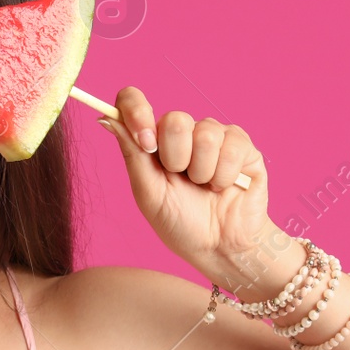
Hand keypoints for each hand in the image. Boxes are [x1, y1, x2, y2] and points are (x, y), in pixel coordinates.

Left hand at [98, 86, 280, 288]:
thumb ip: (132, 154)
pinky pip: (232, 146)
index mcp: (153, 141)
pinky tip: (224, 187)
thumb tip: (106, 118)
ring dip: (201, 171)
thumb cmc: (181, 223)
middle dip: (176, 159)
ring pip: (205, 133)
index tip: (146, 143)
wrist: (219, 247)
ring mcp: (215, 136)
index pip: (134, 101)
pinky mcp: (242, 145)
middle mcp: (183, 132)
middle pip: (175, 119)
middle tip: (182, 180)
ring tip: (205, 187)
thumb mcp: (148, 193)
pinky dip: (224, 176)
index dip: (136, 111)